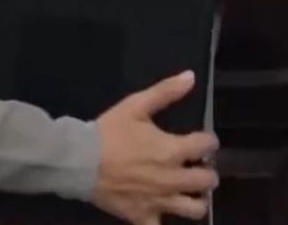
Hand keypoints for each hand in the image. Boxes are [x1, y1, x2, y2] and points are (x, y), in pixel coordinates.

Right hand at [92, 71, 218, 223]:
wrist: (78, 161)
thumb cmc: (108, 132)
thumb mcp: (136, 105)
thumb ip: (165, 92)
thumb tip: (191, 77)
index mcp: (173, 150)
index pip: (207, 145)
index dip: (209, 141)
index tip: (204, 140)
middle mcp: (172, 178)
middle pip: (208, 181)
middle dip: (208, 173)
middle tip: (199, 167)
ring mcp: (158, 201)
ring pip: (194, 210)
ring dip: (197, 201)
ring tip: (189, 192)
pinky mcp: (141, 217)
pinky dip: (163, 222)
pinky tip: (162, 213)